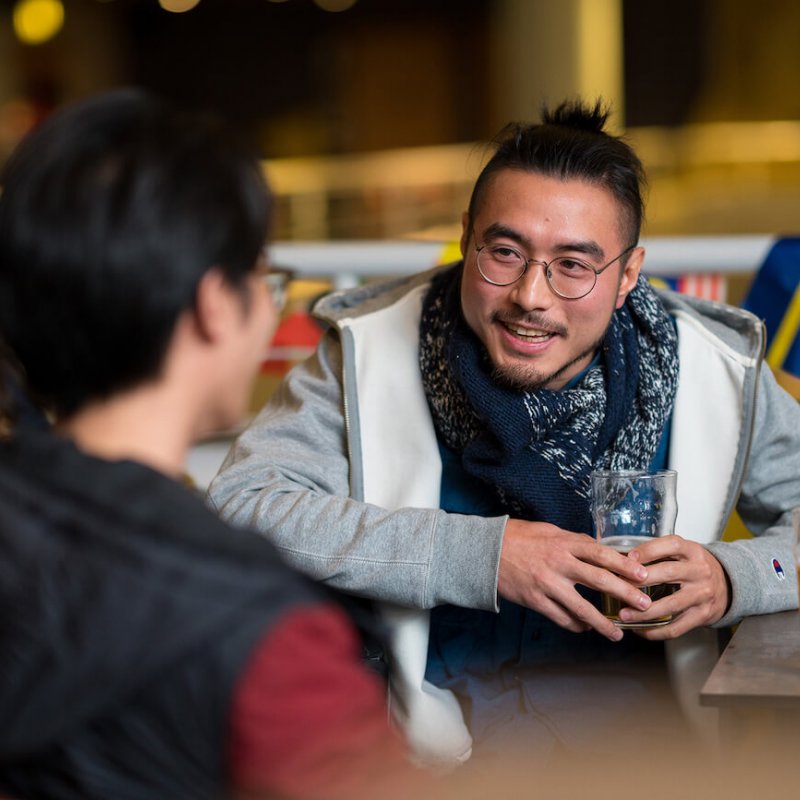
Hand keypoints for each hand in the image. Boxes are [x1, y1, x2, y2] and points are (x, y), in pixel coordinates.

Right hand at [498, 519, 652, 640]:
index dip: (625, 565)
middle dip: (626, 594)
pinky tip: (585, 628)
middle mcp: (558, 563)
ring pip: (582, 608)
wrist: (486, 551)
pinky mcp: (535, 600)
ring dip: (603, 623)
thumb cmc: (518, 537)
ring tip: (618, 634)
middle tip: (645, 605)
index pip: (601, 553)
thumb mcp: (549, 530)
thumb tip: (598, 548)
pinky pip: (561, 618)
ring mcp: (547, 584)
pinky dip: (576, 625)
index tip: (643, 575)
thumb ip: (573, 540)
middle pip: (599, 580)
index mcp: (564, 543)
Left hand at [617, 535, 730, 637]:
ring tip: (624, 615)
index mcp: (692, 551)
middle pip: (667, 573)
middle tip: (618, 586)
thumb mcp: (684, 552)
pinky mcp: (703, 615)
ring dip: (644, 612)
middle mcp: (700, 571)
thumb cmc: (695, 566)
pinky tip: (640, 630)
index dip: (648, 550)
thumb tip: (621, 558)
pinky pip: (677, 627)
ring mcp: (703, 594)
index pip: (671, 545)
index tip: (628, 558)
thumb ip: (659, 552)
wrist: (729, 585)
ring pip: (671, 605)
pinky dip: (656, 631)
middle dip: (640, 581)